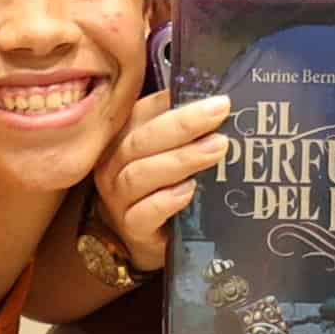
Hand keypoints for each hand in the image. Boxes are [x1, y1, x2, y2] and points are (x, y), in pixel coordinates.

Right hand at [87, 91, 231, 300]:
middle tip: (220, 112)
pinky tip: (189, 191)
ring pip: (140, 174)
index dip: (173, 102)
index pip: (141, 112)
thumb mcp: (172, 151)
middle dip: (183, 124)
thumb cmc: (164, 186)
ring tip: (216, 148)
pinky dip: (165, 201)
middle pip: (141, 140)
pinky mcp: (131, 228)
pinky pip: (142, 214)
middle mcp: (114, 164)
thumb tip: (218, 101)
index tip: (210, 95)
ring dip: (181, 159)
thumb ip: (184, 128)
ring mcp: (118, 198)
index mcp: (123, 136)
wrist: (153, 238)